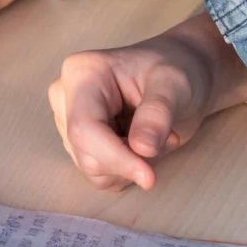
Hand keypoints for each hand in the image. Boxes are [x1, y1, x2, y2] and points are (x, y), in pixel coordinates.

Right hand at [48, 13, 246, 190]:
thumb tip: (142, 149)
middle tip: (167, 138)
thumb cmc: (176, 69)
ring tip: (156, 136)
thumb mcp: (176, 84)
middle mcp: (66, 95)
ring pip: (92, 169)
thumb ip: (157, 113)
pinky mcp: (78, 141)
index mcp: (82, 73)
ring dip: (132, 164)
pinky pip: (99, 175)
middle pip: (86, 154)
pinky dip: (126, 170)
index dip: (116, 157)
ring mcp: (69, 119)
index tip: (150, 177)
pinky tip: (142, 144)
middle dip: (131, 159)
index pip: (84, 128)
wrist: (179, 75)